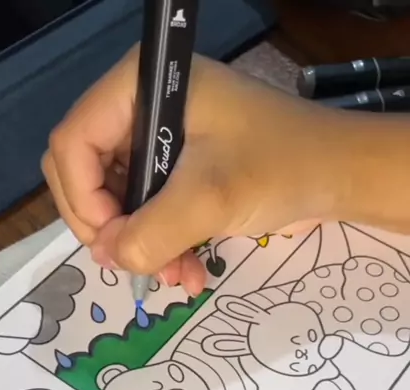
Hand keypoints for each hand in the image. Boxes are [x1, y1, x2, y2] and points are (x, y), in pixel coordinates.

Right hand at [43, 48, 345, 294]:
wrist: (339, 175)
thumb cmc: (279, 167)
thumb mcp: (209, 199)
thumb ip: (150, 233)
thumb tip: (110, 258)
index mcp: (140, 87)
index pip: (74, 142)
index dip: (83, 198)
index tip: (114, 242)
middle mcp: (141, 107)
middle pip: (86, 174)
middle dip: (111, 227)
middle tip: (136, 265)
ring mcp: (160, 138)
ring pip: (117, 201)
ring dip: (140, 245)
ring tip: (174, 277)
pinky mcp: (178, 168)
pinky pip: (147, 211)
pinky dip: (160, 244)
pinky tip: (188, 272)